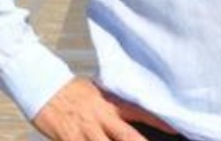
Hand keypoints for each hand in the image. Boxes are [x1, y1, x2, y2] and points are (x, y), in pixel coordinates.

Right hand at [31, 78, 151, 140]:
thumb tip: (131, 110)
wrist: (42, 84)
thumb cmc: (70, 90)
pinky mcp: (68, 138)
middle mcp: (102, 117)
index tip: (177, 129)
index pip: (141, 113)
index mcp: (111, 104)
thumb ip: (114, 103)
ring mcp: (86, 129)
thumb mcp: (97, 92)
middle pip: (128, 137)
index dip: (160, 122)